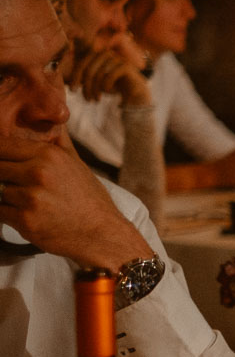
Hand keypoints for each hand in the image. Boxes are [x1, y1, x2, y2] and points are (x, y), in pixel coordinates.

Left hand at [0, 136, 152, 269]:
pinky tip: (32, 218)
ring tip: (35, 206)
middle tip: (24, 188)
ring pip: (0, 192)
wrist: (103, 235)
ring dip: (11, 200)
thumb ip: (57, 142)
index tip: (9, 165)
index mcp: (49, 155)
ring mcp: (31, 197)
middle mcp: (38, 173)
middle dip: (7, 178)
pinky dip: (10, 216)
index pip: (3, 146)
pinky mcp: (25, 220)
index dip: (3, 156)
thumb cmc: (90, 200)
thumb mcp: (77, 164)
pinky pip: (1, 212)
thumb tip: (51, 122)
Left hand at [70, 47, 150, 105]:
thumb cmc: (112, 86)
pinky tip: (107, 92)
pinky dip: (106, 86)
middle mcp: (106, 54)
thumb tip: (63, 78)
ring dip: (95, 89)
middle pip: (89, 69)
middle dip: (86, 86)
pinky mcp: (125, 66)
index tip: (73, 91)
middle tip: (87, 99)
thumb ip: (82, 77)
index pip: (82, 64)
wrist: (135, 92)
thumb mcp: (95, 81)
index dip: (76, 77)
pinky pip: (109, 75)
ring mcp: (116, 58)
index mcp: (97, 55)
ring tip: (95, 100)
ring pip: (99, 73)